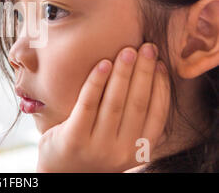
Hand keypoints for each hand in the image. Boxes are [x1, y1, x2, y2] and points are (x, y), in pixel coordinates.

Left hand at [36, 43, 170, 172]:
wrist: (60, 174)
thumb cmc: (92, 149)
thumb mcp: (120, 143)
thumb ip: (134, 124)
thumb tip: (152, 83)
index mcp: (138, 150)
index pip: (157, 114)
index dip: (161, 86)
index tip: (160, 63)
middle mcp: (121, 151)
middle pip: (138, 103)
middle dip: (144, 72)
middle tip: (147, 47)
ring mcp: (98, 147)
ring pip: (115, 102)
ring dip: (123, 73)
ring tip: (128, 50)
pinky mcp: (74, 139)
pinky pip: (88, 104)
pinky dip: (97, 82)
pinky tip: (103, 64)